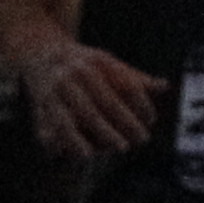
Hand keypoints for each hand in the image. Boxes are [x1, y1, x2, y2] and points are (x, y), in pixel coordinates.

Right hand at [18, 33, 165, 163]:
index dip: (139, 103)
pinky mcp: (38, 104)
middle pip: (98, 104)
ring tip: (97, 154)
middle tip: (134, 143)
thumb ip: (134, 77)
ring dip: (81, 137)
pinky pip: (46, 124)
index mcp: (95, 63)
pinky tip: (63, 153)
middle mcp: (74, 75)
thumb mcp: (108, 62)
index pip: (123, 84)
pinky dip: (52, 138)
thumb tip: (165, 86)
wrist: (39, 49)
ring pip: (68, 118)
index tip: (151, 120)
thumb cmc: (84, 62)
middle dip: (117, 125)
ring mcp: (54, 90)